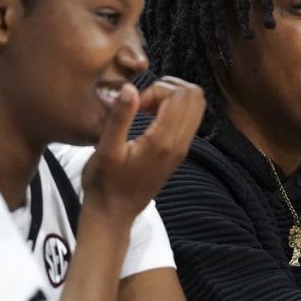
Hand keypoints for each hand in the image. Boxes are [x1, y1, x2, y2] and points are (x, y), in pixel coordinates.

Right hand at [81, 76, 205, 222]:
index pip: (179, 96)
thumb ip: (120, 117)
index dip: (155, 90)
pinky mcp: (179, 151)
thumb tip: (130, 87)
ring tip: (146, 105)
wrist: (114, 213)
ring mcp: (182, 148)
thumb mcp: (106, 149)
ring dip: (172, 97)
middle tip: (144, 99)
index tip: (135, 104)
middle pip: (194, 96)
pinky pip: (189, 118)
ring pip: (196, 105)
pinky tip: (149, 115)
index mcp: (163, 142)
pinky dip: (173, 108)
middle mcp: (180, 144)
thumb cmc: (105, 183)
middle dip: (168, 88)